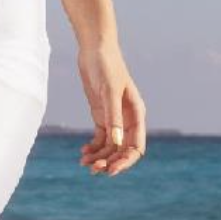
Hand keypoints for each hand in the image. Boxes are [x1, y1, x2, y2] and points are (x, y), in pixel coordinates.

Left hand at [76, 40, 145, 175]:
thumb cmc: (106, 67)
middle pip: (122, 150)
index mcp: (136, 114)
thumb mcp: (109, 92)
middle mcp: (127, 119)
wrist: (94, 49)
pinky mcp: (102, 115)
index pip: (136, 146)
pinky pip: (100, 138)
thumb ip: (113, 117)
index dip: (125, 161)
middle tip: (93, 170)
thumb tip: (117, 144)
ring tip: (84, 163)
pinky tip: (83, 152)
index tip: (111, 170)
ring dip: (100, 157)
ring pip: (110, 146)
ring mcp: (114, 118)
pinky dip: (93, 147)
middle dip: (110, 161)